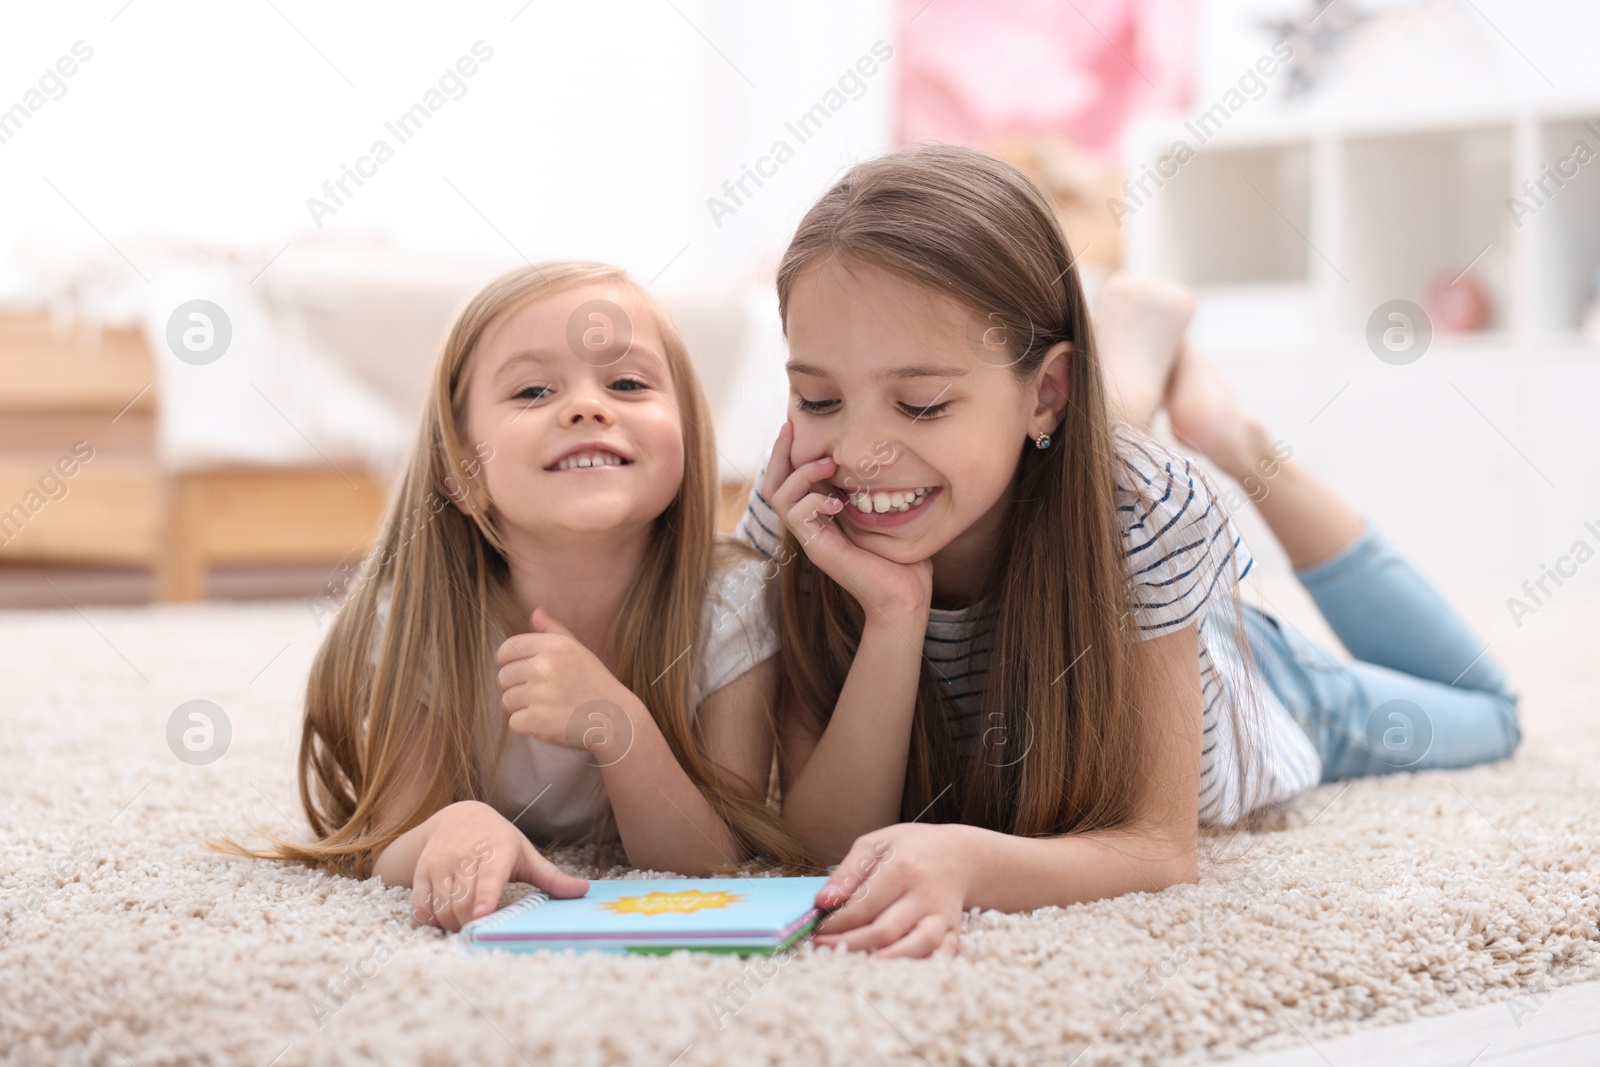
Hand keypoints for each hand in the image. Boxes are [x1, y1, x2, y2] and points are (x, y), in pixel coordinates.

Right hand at [410, 800, 588, 931]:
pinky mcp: (421, 875)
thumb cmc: (498, 840)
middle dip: (473, 924)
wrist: (457, 818)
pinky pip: (422, 908)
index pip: (489, 877)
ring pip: (443, 909)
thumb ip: (552, 877)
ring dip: (455, 926)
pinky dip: (433, 921)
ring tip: (469, 924)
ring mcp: (439, 866)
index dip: (485, 898)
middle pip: (464, 903)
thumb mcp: (526, 854)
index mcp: (495, 851)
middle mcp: (464, 857)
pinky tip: (447, 919)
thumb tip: (584, 891)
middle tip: (485, 931)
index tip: (484, 915)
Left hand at [496, 609, 637, 754]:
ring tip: (546, 707)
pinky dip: (527, 726)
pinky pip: (515, 722)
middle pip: (504, 676)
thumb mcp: (578, 651)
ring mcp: (541, 695)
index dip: (507, 660)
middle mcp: (546, 667)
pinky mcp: (538, 721)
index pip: (508, 648)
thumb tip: (535, 612)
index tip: (518, 670)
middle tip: (539, 693)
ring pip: (507, 700)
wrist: (615, 719)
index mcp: (555, 647)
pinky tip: (548, 722)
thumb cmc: (595, 683)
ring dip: (522, 707)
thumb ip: (553, 630)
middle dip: (516, 686)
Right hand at [763, 421, 932, 623]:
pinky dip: (812, 502)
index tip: (795, 425)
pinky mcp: (819, 550)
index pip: (788, 480)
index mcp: (821, 516)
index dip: (787, 452)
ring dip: (799, 475)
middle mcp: (811, 526)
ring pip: (779, 498)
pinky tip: (836, 501)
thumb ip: (875, 489)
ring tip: (826, 465)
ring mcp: (812, 539)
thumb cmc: (903, 559)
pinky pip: (797, 518)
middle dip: (779, 454)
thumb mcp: (887, 514)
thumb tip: (886, 454)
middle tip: (791, 429)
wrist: (905, 597)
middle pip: (773, 485)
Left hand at [812, 822, 968, 958]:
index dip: (836, 923)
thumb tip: (823, 901)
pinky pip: (943, 954)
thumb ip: (848, 872)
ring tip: (855, 966)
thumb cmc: (909, 848)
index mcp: (902, 867)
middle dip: (850, 944)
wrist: (959, 853)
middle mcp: (924, 893)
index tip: (816, 930)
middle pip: (885, 930)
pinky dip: (925, 967)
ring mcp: (941, 914)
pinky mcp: (953, 929)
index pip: (863, 906)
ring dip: (885, 961)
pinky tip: (899, 974)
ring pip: (917, 946)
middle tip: (822, 949)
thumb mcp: (875, 844)